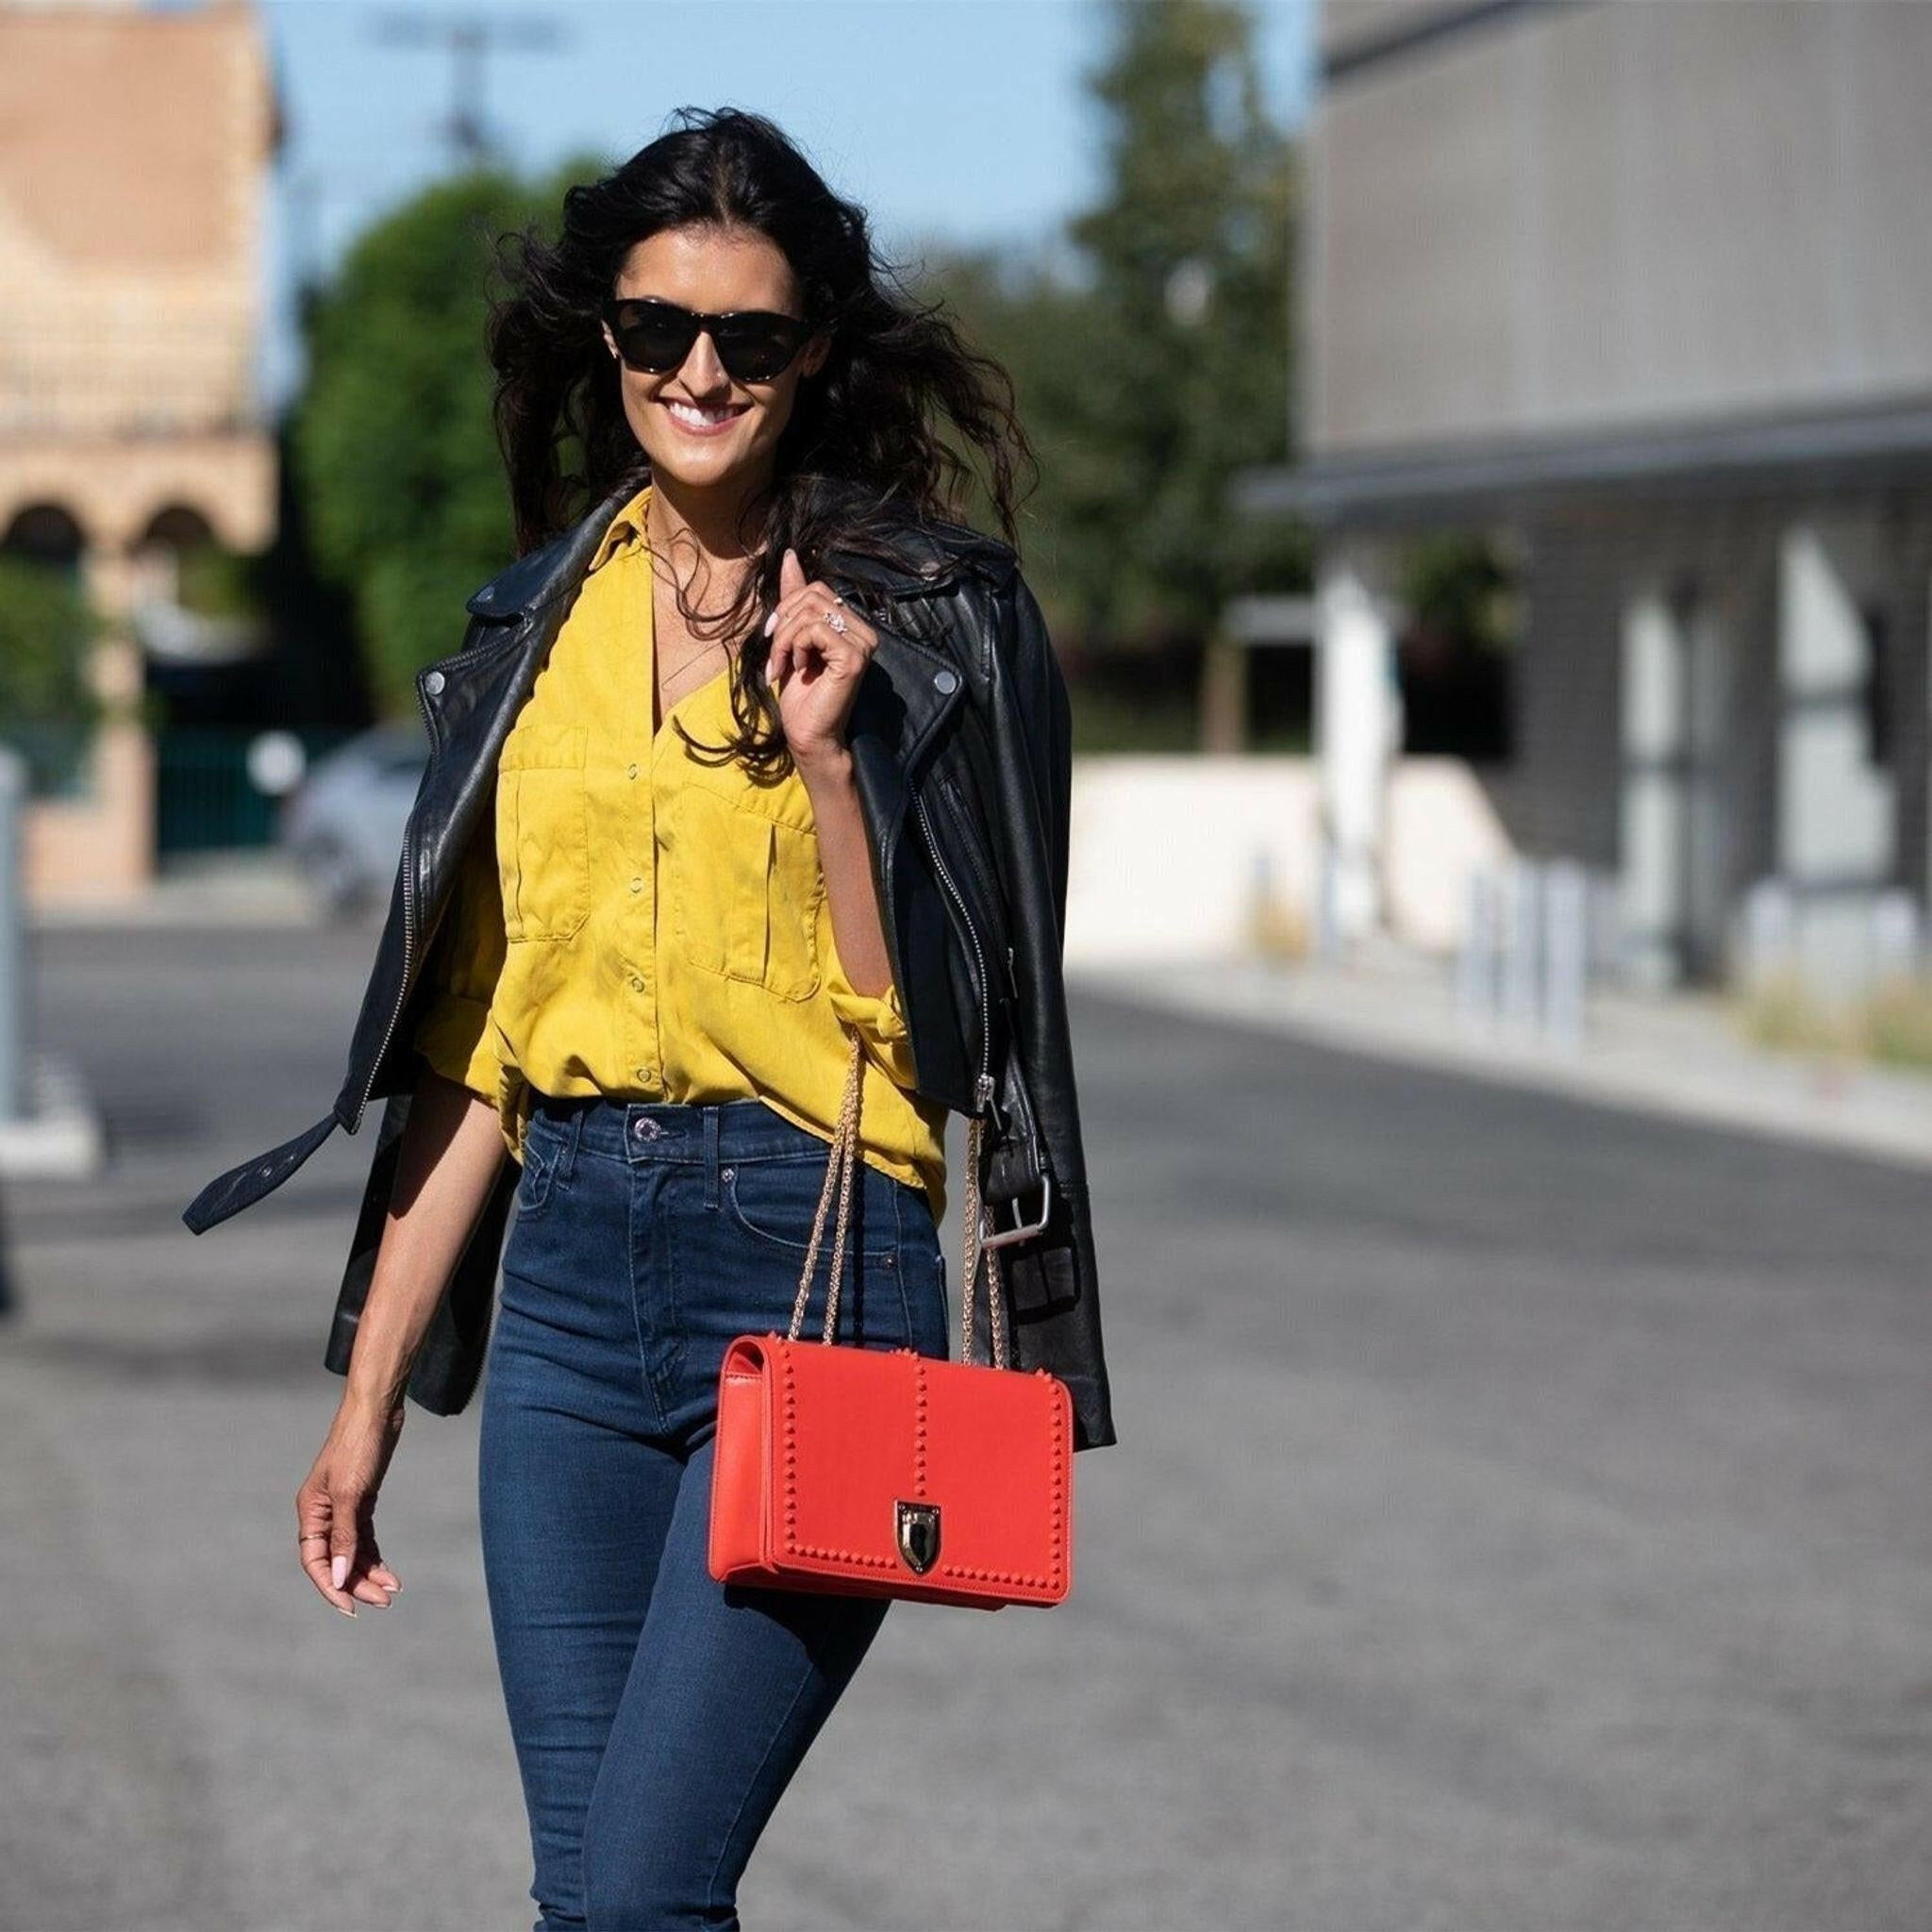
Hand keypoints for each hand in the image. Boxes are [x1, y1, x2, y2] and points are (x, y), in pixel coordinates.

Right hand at [297, 1399, 405, 1616]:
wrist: (377, 1411)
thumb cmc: (358, 1446)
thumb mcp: (351, 1493)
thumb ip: (344, 1536)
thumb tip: (339, 1577)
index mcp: (311, 1512)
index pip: (316, 1561)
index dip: (330, 1587)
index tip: (350, 1608)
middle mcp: (323, 1514)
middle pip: (336, 1561)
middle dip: (357, 1583)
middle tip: (385, 1601)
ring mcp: (343, 1508)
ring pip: (352, 1552)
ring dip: (369, 1572)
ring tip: (393, 1589)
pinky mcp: (362, 1501)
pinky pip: (364, 1538)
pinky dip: (375, 1555)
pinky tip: (389, 1571)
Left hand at [763, 546, 878, 771]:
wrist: (808, 734)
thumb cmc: (801, 694)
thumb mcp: (791, 638)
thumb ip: (794, 599)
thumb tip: (789, 555)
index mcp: (852, 624)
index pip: (816, 589)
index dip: (786, 607)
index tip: (773, 638)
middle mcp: (864, 631)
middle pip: (812, 596)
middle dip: (782, 624)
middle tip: (774, 656)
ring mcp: (863, 643)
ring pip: (810, 612)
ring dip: (784, 639)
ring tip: (781, 666)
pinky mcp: (854, 656)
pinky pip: (814, 629)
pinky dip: (794, 647)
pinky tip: (796, 670)